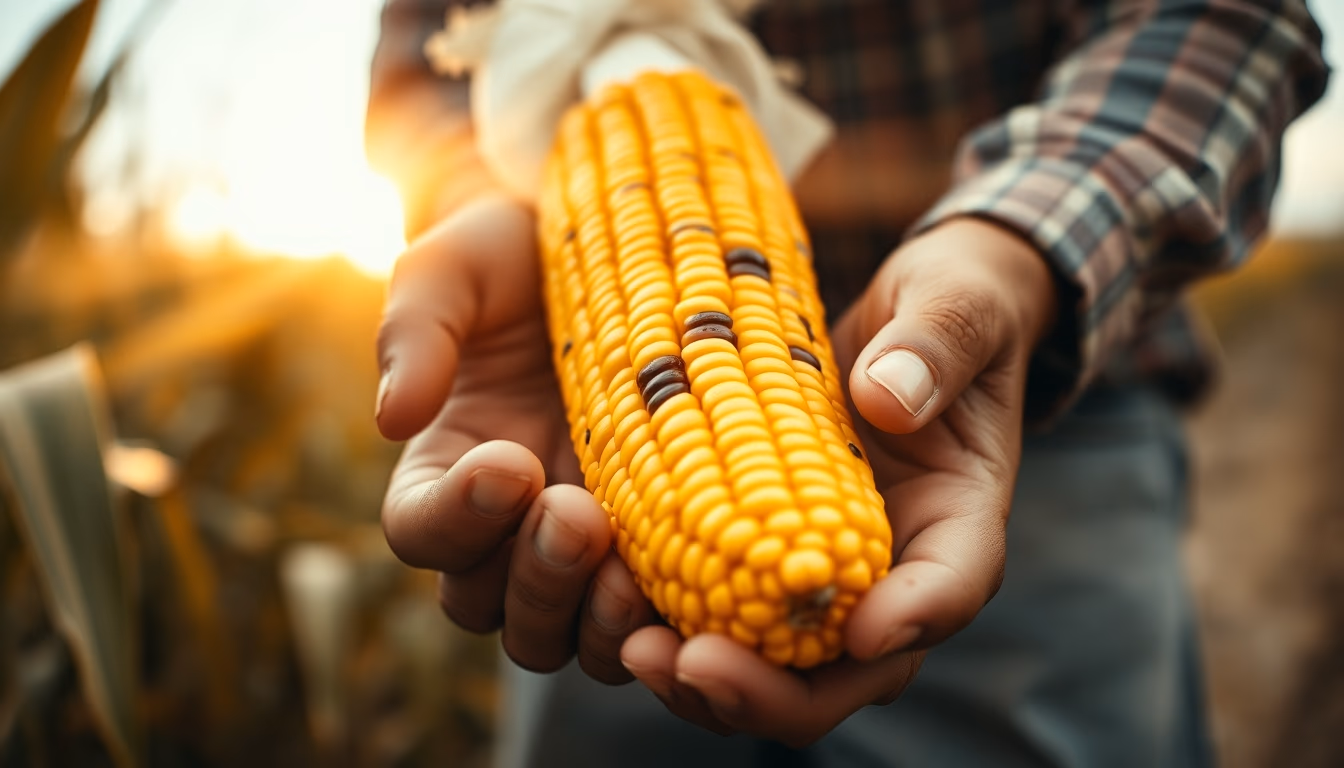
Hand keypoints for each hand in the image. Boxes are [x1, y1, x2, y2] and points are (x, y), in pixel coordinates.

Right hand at [377, 196, 655, 682]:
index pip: (422, 530)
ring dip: (590, 617)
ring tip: (628, 568)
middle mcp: (502, 527)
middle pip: (490, 604)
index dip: (455, 518)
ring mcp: (580, 548)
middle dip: (532, 573)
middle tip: (575, 513)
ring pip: (562, 634)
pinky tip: (697, 593)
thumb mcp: (454, 269)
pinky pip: (644, 626)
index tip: (508, 464)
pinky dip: (660, 628)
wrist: (615, 248)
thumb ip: (415, 331)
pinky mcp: (653, 552)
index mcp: (442, 469)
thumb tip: (392, 418)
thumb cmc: (513, 258)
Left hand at [621, 217, 1058, 744]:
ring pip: (771, 668)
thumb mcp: (958, 303)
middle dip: (772, 689)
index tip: (862, 631)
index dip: (913, 619)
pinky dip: (668, 627)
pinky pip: (716, 615)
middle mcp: (884, 567)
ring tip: (637, 653)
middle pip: (845, 669)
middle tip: (695, 665)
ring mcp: (813, 570)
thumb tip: (887, 397)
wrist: (898, 313)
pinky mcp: (752, 552)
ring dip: (706, 682)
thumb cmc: (947, 303)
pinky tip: (610, 607)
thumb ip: (938, 340)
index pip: (950, 586)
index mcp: (954, 518)